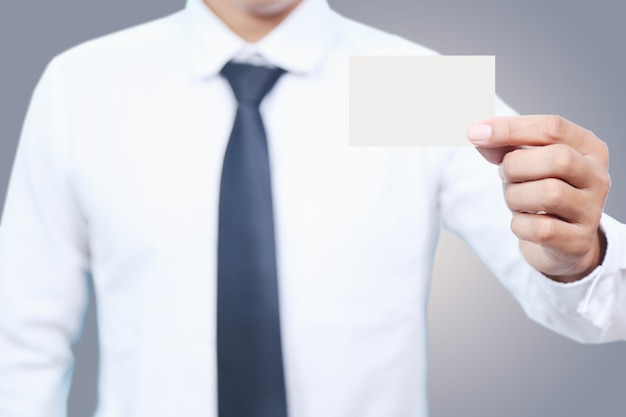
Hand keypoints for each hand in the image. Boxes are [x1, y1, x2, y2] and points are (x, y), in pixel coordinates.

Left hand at [467, 115, 609, 282]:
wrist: (556, 240)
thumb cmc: (539, 191)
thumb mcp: (524, 163)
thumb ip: (502, 145)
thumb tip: (478, 133)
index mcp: (588, 148)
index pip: (553, 128)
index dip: (510, 128)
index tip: (473, 132)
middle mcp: (597, 177)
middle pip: (557, 159)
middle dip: (515, 166)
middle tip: (504, 175)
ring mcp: (592, 210)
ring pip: (550, 194)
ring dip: (515, 197)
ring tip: (515, 200)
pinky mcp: (578, 241)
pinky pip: (540, 229)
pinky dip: (519, 225)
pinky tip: (523, 222)